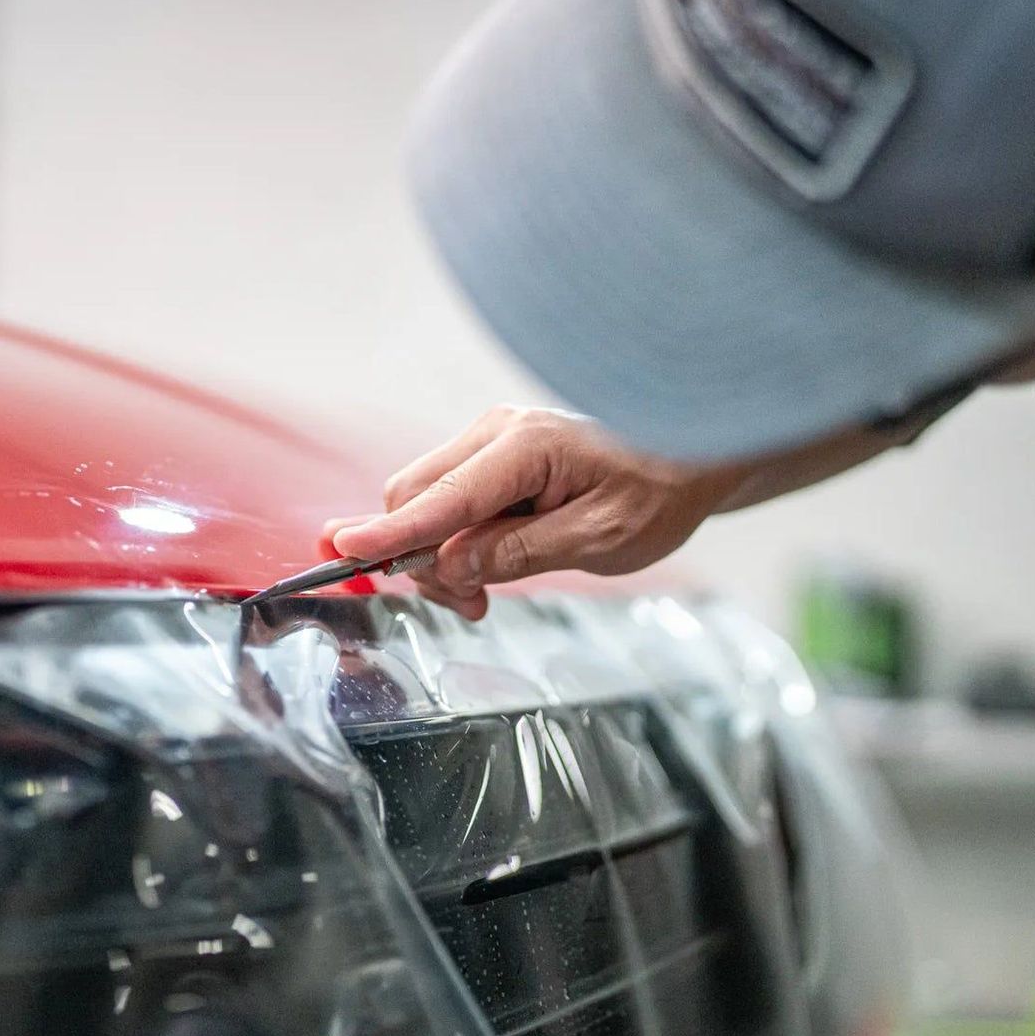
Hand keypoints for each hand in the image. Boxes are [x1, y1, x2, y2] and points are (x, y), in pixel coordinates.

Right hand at [327, 406, 747, 618]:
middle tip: (471, 605)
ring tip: (482, 593)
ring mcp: (492, 437)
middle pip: (415, 495)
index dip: (391, 532)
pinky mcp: (492, 452)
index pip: (443, 497)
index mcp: (528, 446)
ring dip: (437, 553)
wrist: (693, 454)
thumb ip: (521, 552)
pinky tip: (485, 565)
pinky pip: (446, 497)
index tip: (341, 550)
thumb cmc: (657, 493)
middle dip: (421, 557)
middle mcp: (498, 430)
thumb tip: (453, 565)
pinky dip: (451, 537)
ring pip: (423, 498)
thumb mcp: (600, 539)